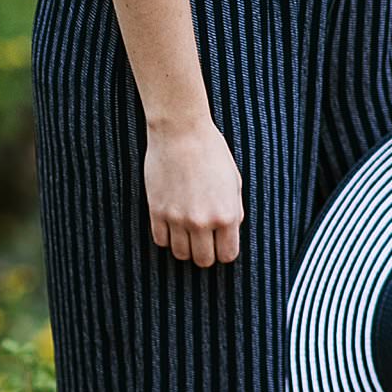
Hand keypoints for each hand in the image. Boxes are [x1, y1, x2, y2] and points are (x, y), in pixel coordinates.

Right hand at [145, 116, 243, 265]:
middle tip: (202, 240)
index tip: (219, 244)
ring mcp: (177, 218)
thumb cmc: (211, 151)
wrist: (180, 132)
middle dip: (205, 253)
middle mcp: (202, 222)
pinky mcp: (157, 211)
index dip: (223, 252)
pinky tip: (171, 224)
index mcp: (226, 215)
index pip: (227, 255)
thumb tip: (228, 233)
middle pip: (203, 260)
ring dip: (184, 247)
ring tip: (186, 231)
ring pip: (180, 254)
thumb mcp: (234, 182)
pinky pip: (160, 240)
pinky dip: (166, 237)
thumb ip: (233, 211)